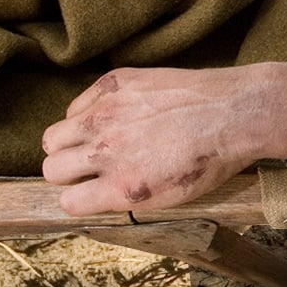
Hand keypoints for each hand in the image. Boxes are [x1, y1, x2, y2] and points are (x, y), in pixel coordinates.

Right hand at [40, 63, 286, 215]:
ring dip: (69, 143)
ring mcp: (106, 114)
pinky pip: (76, 105)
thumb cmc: (211, 159)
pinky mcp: (113, 84)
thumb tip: (97, 194)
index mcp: (123, 187)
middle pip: (52, 168)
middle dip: (68, 172)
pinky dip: (86, 112)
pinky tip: (111, 115)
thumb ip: (127, 197)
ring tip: (94, 141)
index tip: (88, 192)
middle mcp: (107, 150)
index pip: (68, 202)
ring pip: (53, 136)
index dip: (79, 198)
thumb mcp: (170, 197)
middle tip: (89, 166)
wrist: (234, 112)